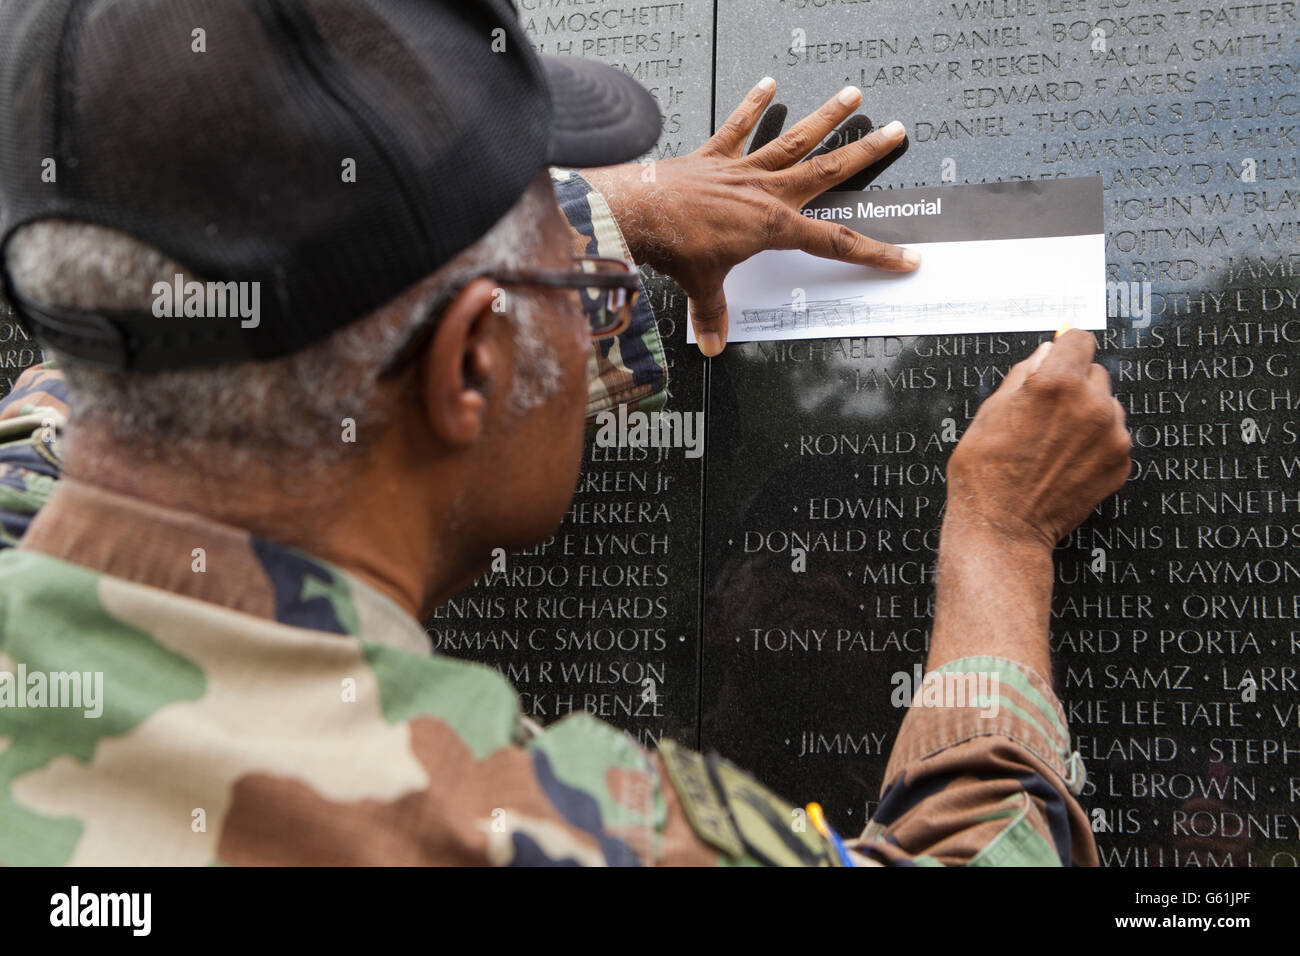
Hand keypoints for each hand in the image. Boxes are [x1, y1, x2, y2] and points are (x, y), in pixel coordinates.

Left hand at [583, 78, 917, 356]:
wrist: (638, 212)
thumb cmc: (672, 246)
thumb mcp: (701, 287)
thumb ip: (713, 314)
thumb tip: (713, 345)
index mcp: (773, 226)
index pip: (835, 243)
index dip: (875, 254)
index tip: (905, 256)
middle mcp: (765, 192)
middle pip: (827, 170)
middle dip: (865, 152)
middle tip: (894, 131)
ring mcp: (741, 170)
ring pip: (793, 139)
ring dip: (825, 117)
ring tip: (852, 94)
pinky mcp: (713, 157)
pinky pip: (737, 127)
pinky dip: (752, 105)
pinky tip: (769, 83)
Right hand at [944, 330, 1131, 552]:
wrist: (1004, 526)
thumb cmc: (986, 473)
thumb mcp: (991, 411)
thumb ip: (1023, 375)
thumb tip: (1045, 353)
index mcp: (1056, 383)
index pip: (1079, 340)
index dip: (1065, 349)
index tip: (1059, 358)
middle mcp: (1091, 404)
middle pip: (1095, 372)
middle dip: (1075, 385)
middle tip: (1047, 412)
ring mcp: (1111, 435)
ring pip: (1107, 405)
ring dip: (1088, 414)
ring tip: (1056, 441)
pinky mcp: (1119, 462)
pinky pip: (1112, 437)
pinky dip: (1095, 444)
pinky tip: (1067, 461)